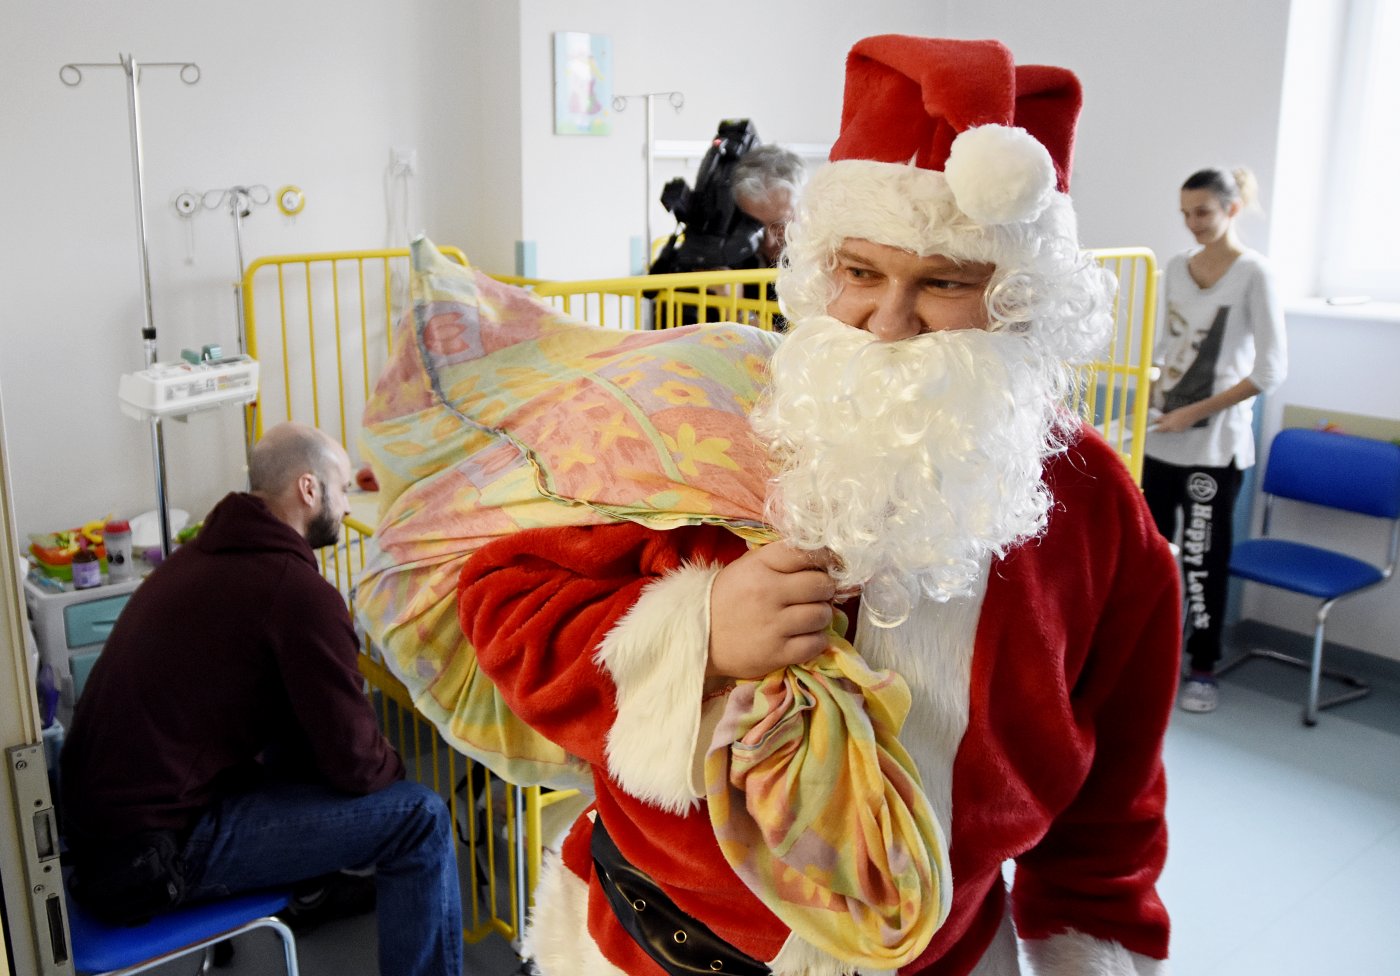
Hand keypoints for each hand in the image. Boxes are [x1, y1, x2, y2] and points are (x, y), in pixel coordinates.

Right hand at [708, 542, 836, 679]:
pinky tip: (805, 636)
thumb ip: (780, 561)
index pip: (806, 552)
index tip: (829, 564)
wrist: (696, 636)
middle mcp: (767, 592)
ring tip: (810, 616)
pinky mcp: (776, 653)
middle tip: (818, 594)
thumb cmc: (726, 598)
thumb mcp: (747, 567)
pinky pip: (815, 644)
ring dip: (821, 615)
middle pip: (821, 584)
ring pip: (822, 615)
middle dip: (825, 589)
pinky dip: (817, 640)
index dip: (826, 557)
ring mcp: (772, 624)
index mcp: (759, 566)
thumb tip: (824, 561)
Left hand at [1150, 406, 1200, 432]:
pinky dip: (1173, 427)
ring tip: (1172, 420)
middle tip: (1158, 424)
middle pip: (1164, 430)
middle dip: (1161, 427)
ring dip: (1167, 427)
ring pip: (1169, 430)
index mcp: (1170, 424)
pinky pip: (1174, 430)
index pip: (1160, 429)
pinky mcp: (1181, 431)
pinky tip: (1176, 422)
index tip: (1151, 429)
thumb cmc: (1184, 412)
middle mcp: (1174, 429)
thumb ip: (1163, 418)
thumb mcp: (1171, 414)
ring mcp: (1178, 431)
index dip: (1155, 429)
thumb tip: (1155, 421)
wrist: (1194, 413)